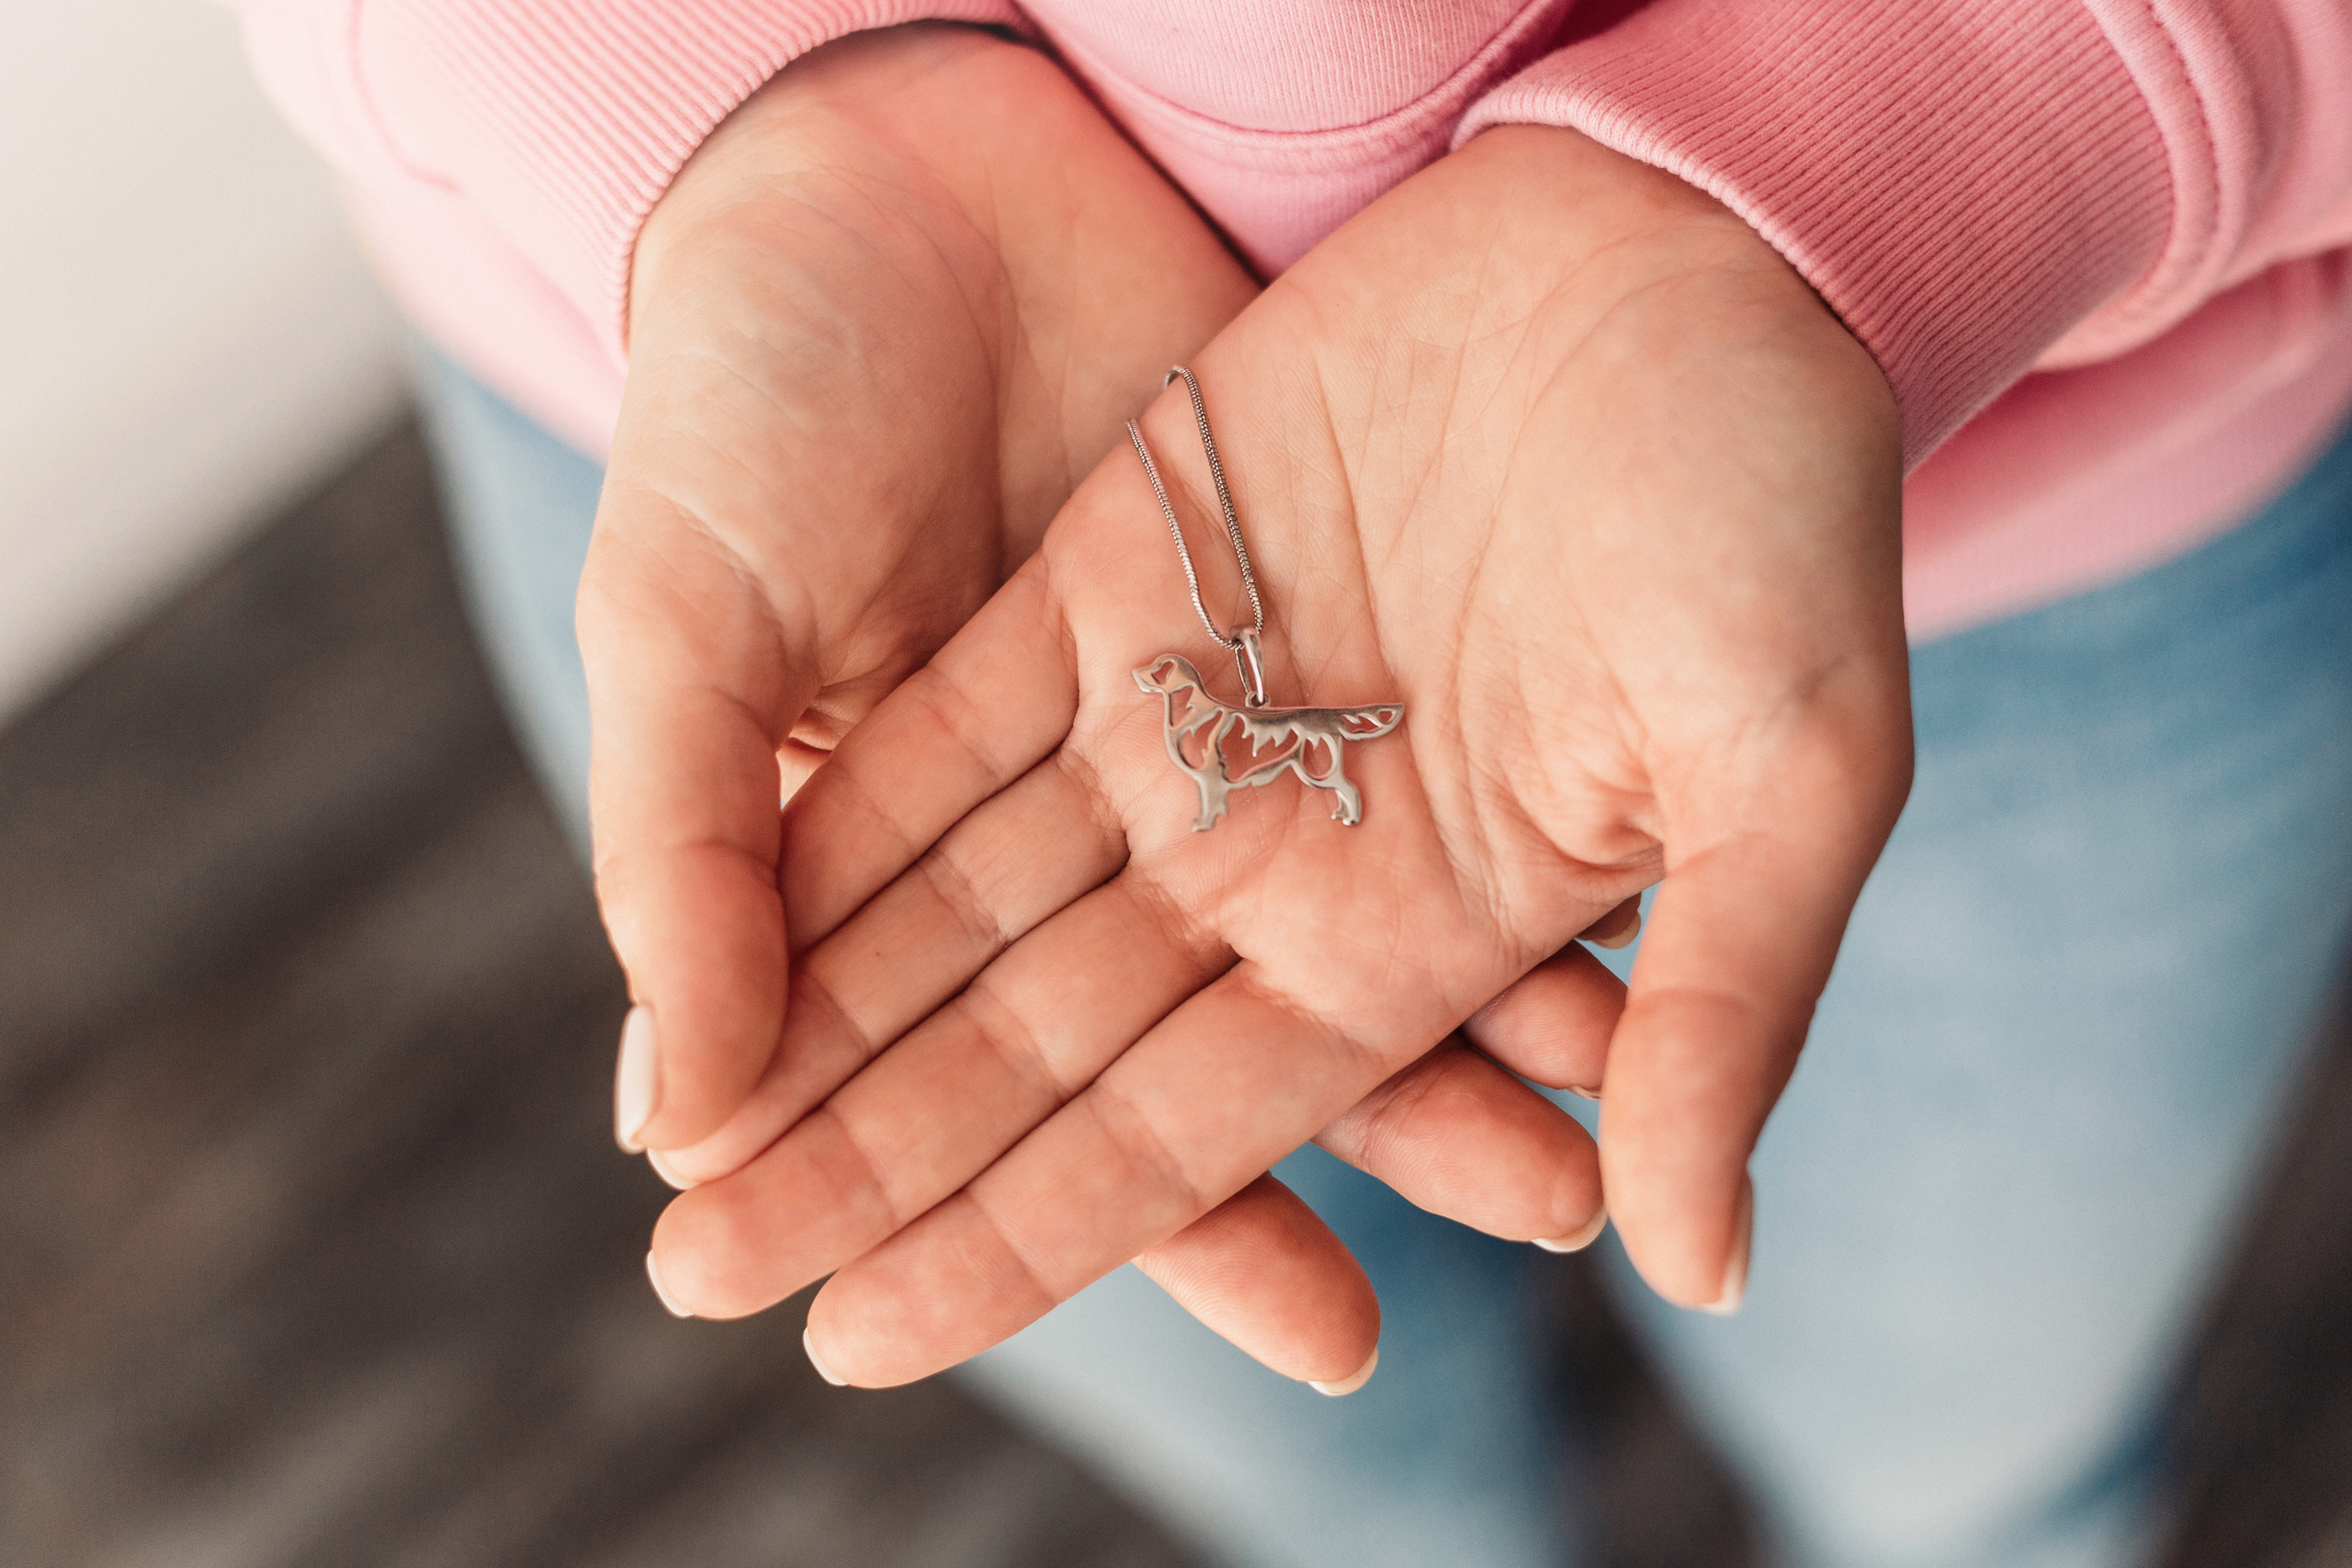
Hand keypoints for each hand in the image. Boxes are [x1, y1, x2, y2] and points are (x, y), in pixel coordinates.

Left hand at [644, 124, 1912, 1384]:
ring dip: (813, 1011)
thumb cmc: (1783, 514)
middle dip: (862, 1163)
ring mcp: (1185, 717)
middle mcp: (1272, 857)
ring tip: (673, 1136)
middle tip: (694, 1280)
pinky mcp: (1120, 572)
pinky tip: (720, 906)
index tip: (850, 1343)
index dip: (1008, 1237)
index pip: (1171, 1135)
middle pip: (1022, 1047)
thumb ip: (1724, 1015)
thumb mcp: (1794, 774)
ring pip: (956, 902)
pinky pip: (946, 726)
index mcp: (1411, 942)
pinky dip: (834, 816)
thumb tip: (1703, 1275)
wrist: (1698, 250)